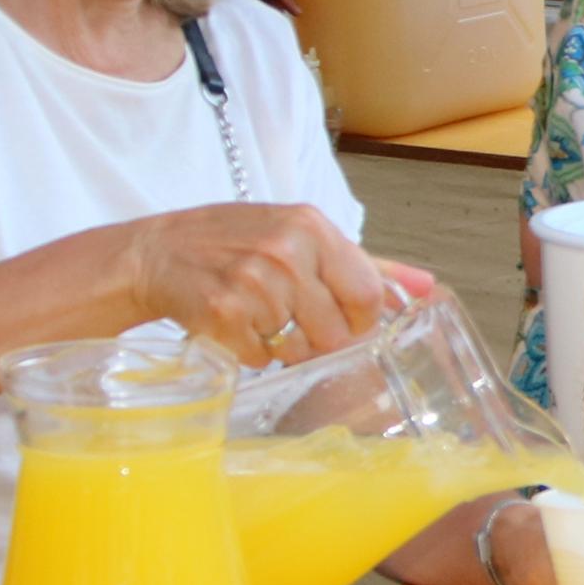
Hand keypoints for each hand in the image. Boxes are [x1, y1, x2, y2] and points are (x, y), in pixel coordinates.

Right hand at [122, 202, 394, 365]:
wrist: (156, 253)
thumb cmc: (234, 244)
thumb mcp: (303, 237)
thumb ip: (368, 265)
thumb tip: (427, 287)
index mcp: (311, 227)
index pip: (368, 294)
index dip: (358, 320)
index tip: (339, 319)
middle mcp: (286, 250)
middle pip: (336, 331)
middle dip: (317, 337)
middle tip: (286, 318)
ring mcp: (253, 281)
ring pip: (299, 348)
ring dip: (281, 345)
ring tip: (256, 316)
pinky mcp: (222, 312)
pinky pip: (261, 357)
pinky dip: (250, 352)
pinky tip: (234, 326)